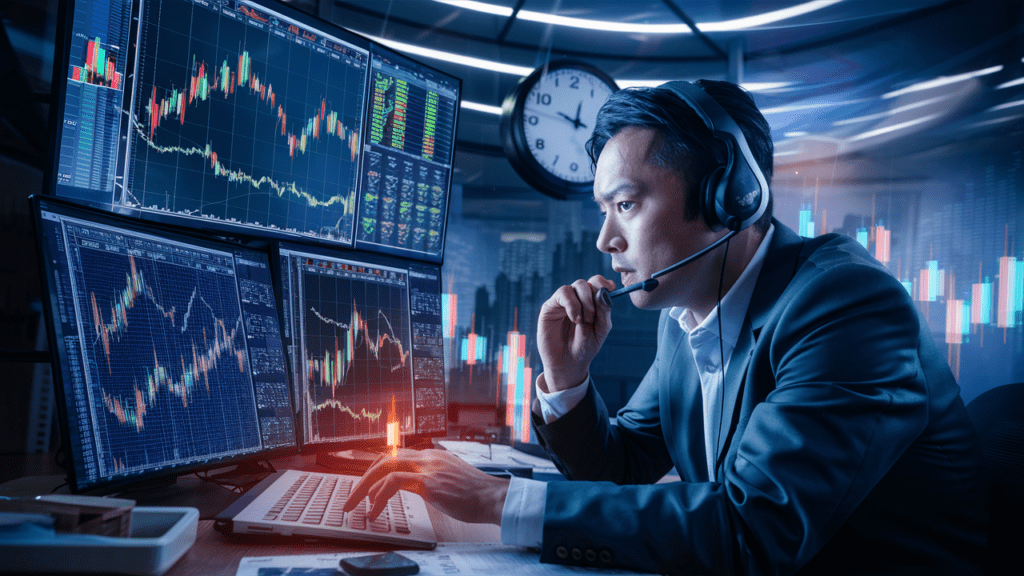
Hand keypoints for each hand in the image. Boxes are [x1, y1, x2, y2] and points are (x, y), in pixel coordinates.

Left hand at [342, 449, 509, 524]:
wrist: (493, 498)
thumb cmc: (475, 494)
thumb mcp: (450, 479)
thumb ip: (432, 477)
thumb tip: (416, 485)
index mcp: (432, 455)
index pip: (395, 455)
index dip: (376, 469)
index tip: (365, 485)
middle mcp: (428, 457)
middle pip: (385, 458)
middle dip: (364, 477)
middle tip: (352, 497)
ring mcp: (428, 468)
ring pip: (384, 467)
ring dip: (364, 487)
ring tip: (355, 505)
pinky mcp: (429, 482)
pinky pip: (393, 483)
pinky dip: (378, 495)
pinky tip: (374, 509)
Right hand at [537, 275, 614, 391]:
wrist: (568, 363)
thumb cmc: (585, 347)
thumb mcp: (600, 330)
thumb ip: (604, 311)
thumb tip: (603, 292)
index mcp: (592, 303)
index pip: (597, 283)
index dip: (603, 282)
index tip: (611, 288)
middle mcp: (578, 299)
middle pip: (587, 283)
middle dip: (593, 297)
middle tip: (592, 317)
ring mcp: (564, 302)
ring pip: (576, 285)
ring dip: (584, 301)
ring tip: (582, 321)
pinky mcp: (551, 306)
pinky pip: (563, 294)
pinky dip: (572, 304)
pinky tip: (575, 319)